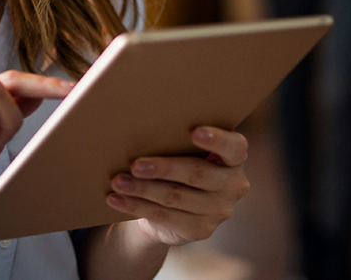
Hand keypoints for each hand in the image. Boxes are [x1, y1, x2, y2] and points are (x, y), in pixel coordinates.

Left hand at [105, 126, 249, 245]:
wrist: (176, 208)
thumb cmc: (179, 163)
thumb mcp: (184, 150)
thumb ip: (176, 138)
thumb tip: (136, 121)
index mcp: (234, 159)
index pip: (234, 147)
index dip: (217, 140)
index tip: (194, 131)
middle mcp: (233, 185)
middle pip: (197, 174)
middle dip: (163, 168)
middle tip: (135, 165)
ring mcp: (219, 211)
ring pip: (175, 197)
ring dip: (142, 189)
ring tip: (118, 181)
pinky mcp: (201, 229)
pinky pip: (164, 216)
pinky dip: (136, 206)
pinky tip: (116, 199)